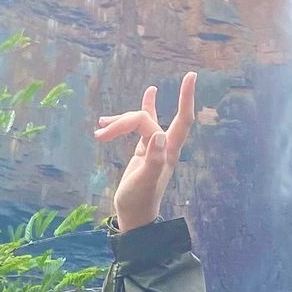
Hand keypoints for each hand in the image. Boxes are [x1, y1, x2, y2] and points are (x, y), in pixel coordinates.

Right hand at [95, 71, 196, 231]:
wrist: (133, 216)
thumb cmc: (139, 201)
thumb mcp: (144, 181)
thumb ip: (153, 160)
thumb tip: (157, 135)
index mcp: (168, 151)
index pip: (183, 119)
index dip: (186, 97)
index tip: (191, 75)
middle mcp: (164, 146)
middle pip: (146, 119)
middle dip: (124, 120)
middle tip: (101, 133)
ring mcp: (153, 146)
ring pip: (139, 121)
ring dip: (120, 121)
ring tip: (100, 129)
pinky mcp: (143, 149)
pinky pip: (142, 124)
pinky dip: (140, 111)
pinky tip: (148, 92)